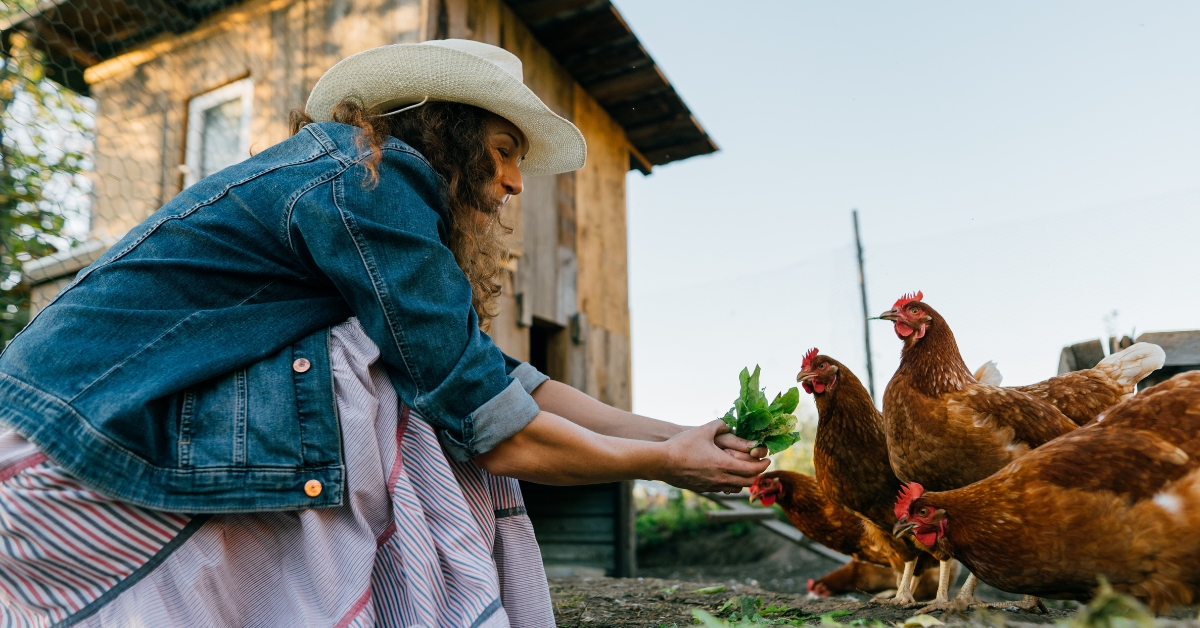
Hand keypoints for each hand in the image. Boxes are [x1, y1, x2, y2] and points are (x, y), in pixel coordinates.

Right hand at [655, 420, 770, 492]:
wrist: (661, 462)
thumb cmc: (682, 445)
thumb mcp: (703, 430)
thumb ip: (721, 425)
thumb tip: (731, 423)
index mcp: (724, 464)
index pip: (752, 469)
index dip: (763, 465)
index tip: (767, 459)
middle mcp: (720, 478)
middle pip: (748, 482)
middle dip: (757, 474)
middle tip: (759, 465)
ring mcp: (711, 486)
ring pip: (736, 488)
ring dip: (744, 480)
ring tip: (745, 470)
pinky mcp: (702, 489)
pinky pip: (723, 489)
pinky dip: (731, 483)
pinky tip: (726, 474)